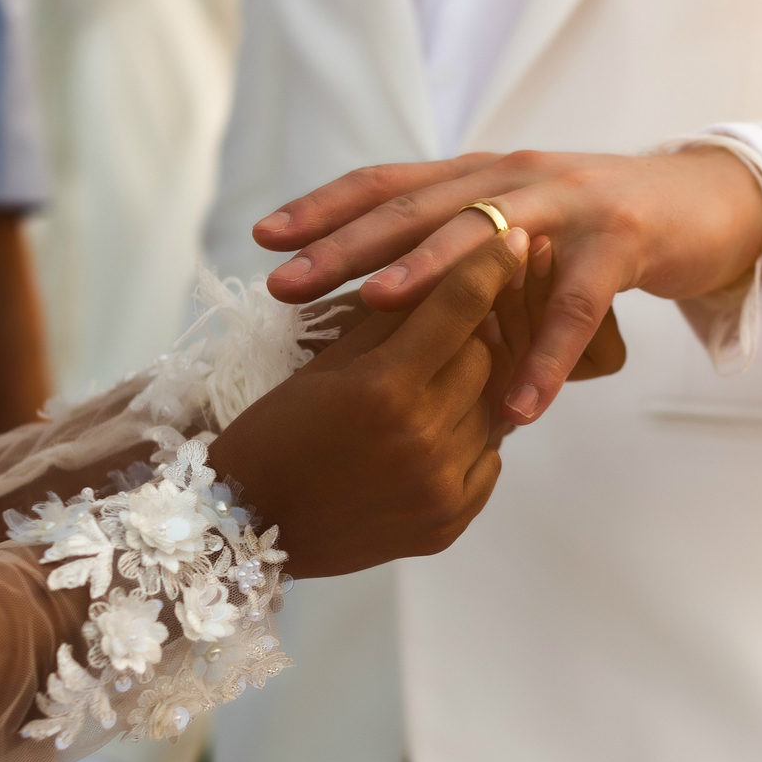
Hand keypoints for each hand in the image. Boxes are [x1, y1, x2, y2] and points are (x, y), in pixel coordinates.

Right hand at [209, 229, 531, 577]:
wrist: (247, 524)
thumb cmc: (273, 432)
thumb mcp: (324, 366)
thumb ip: (390, 323)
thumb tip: (449, 278)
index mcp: (382, 388)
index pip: (458, 307)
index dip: (489, 265)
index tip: (514, 237)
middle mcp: (420, 438)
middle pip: (484, 356)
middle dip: (474, 334)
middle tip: (458, 322)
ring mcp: (438, 486)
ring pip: (491, 409)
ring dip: (470, 389)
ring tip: (437, 383)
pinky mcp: (447, 523)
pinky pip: (488, 462)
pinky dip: (470, 441)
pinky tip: (437, 433)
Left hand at [251, 148, 761, 426]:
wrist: (701, 202)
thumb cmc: (590, 225)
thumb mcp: (512, 226)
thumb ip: (452, 247)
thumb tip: (368, 290)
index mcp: (477, 177)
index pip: (386, 184)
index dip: (323, 209)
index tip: (263, 240)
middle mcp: (512, 179)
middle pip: (417, 208)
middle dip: (346, 245)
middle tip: (286, 282)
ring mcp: (566, 207)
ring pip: (486, 237)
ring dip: (431, 274)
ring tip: (378, 307)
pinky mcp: (620, 245)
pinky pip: (575, 307)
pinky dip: (545, 357)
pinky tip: (517, 405)